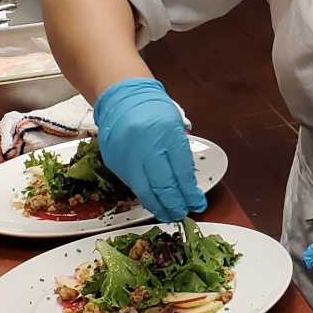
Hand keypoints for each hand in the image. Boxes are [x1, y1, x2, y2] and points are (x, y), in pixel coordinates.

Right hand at [92, 77, 206, 221]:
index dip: (190, 193)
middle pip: (163, 186)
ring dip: (159, 206)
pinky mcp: (114, 163)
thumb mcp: (174, 125)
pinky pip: (132, 185)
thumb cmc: (153, 110)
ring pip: (145, 191)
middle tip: (183, 213)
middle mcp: (146, 147)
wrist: (123, 98)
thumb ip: (180, 152)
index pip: (181, 172)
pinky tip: (153, 202)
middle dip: (176, 204)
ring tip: (170, 214)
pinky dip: (145, 196)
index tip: (198, 203)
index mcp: (167, 134)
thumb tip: (187, 184)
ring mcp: (127, 156)